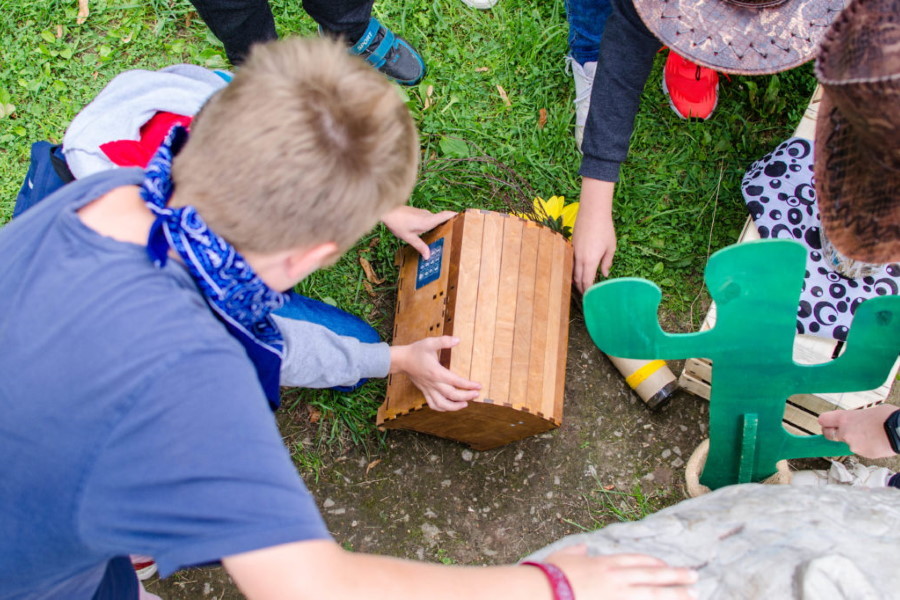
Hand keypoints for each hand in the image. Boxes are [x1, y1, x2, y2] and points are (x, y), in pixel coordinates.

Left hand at [382, 206, 456, 258]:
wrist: (386, 211)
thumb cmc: (397, 223)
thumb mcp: (409, 238)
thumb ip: (420, 246)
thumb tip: (428, 256)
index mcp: (428, 220)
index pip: (446, 215)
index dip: (456, 216)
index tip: (466, 218)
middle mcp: (428, 215)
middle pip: (443, 218)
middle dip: (451, 224)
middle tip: (458, 233)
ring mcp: (423, 213)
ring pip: (436, 219)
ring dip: (441, 225)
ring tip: (446, 236)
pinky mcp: (419, 213)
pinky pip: (430, 219)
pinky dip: (433, 224)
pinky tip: (430, 233)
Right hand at [390, 336, 480, 411]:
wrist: (401, 360)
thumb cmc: (416, 351)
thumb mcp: (430, 342)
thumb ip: (444, 341)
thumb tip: (458, 340)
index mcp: (436, 372)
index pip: (455, 381)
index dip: (468, 385)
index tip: (478, 386)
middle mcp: (433, 383)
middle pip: (451, 395)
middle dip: (465, 396)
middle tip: (476, 394)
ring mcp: (428, 389)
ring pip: (442, 404)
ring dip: (454, 407)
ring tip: (465, 404)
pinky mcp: (424, 391)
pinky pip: (433, 404)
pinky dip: (442, 408)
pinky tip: (450, 406)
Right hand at [545, 545, 697, 599]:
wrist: (544, 592)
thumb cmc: (550, 575)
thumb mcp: (562, 558)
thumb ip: (576, 553)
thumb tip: (582, 549)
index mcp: (604, 563)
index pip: (636, 560)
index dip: (654, 563)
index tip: (666, 565)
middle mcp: (616, 577)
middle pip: (652, 575)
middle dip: (675, 576)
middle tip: (694, 577)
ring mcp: (618, 595)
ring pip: (654, 593)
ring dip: (675, 594)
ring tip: (694, 595)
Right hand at [572, 178, 615, 293]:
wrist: (593, 212)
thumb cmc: (605, 229)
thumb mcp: (610, 247)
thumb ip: (607, 262)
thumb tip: (604, 275)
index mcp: (590, 260)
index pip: (586, 281)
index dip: (588, 291)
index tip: (590, 298)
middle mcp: (579, 258)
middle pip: (577, 278)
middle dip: (581, 288)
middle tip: (585, 295)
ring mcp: (573, 251)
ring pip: (571, 271)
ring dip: (575, 279)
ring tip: (580, 286)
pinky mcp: (571, 245)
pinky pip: (570, 262)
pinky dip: (572, 269)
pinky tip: (576, 271)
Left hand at [819, 405, 899, 458]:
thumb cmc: (887, 417)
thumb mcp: (867, 411)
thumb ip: (855, 417)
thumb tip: (854, 420)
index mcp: (844, 419)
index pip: (823, 420)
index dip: (826, 421)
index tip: (827, 422)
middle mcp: (845, 433)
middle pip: (828, 435)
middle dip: (833, 432)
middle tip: (841, 430)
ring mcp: (853, 445)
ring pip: (848, 443)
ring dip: (855, 440)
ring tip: (870, 433)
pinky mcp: (864, 454)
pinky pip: (861, 449)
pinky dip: (866, 446)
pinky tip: (876, 440)